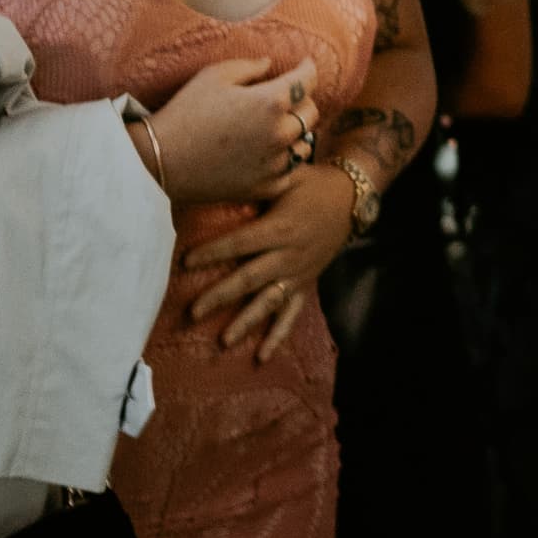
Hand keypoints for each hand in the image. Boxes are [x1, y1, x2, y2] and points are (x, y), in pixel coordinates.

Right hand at [147, 57, 317, 204]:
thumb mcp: (214, 76)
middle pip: (311, 111)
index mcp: (271, 102)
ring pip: (304, 143)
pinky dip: (283, 161)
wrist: (160, 161)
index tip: (304, 65)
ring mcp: (275, 164)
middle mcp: (280, 133)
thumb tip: (270, 64)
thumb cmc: (185, 113)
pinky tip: (266, 154)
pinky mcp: (266, 187)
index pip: (308, 80)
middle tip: (283, 98)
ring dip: (294, 132)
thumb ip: (250, 66)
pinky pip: (290, 171)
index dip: (307, 68)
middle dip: (300, 100)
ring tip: (274, 127)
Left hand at [182, 168, 353, 361]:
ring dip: (246, 322)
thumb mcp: (286, 180)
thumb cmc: (313, 185)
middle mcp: (289, 256)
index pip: (240, 243)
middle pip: (249, 279)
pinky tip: (261, 357)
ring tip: (224, 341)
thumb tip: (222, 187)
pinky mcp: (306, 285)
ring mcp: (298, 274)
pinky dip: (278, 336)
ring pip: (269, 302)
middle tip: (193, 313)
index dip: (213, 253)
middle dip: (220, 296)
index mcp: (281, 228)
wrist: (352, 199)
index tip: (185, 262)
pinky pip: (291, 314)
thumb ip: (257, 189)